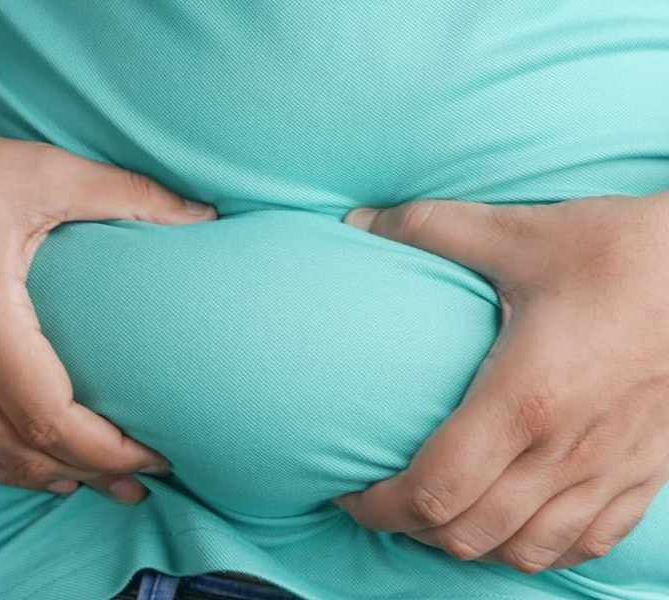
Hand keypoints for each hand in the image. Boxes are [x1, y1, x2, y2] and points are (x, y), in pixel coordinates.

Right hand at [0, 100, 216, 501]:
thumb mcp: (40, 171)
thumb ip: (128, 195)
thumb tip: (203, 216)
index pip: (51, 418)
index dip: (109, 450)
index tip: (156, 454)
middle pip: (24, 450)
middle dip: (92, 473)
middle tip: (143, 478)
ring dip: (48, 478)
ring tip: (101, 484)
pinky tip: (34, 470)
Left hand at [335, 192, 668, 571]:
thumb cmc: (618, 253)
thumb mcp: (518, 233)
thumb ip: (429, 228)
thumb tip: (359, 222)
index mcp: (525, 398)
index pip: (434, 488)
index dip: (379, 506)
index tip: (350, 494)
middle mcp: (567, 451)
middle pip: (469, 533)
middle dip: (410, 529)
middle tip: (383, 501)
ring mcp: (611, 471)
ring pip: (524, 551)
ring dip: (468, 544)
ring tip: (438, 515)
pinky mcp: (647, 474)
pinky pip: (587, 545)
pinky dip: (537, 550)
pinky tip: (514, 526)